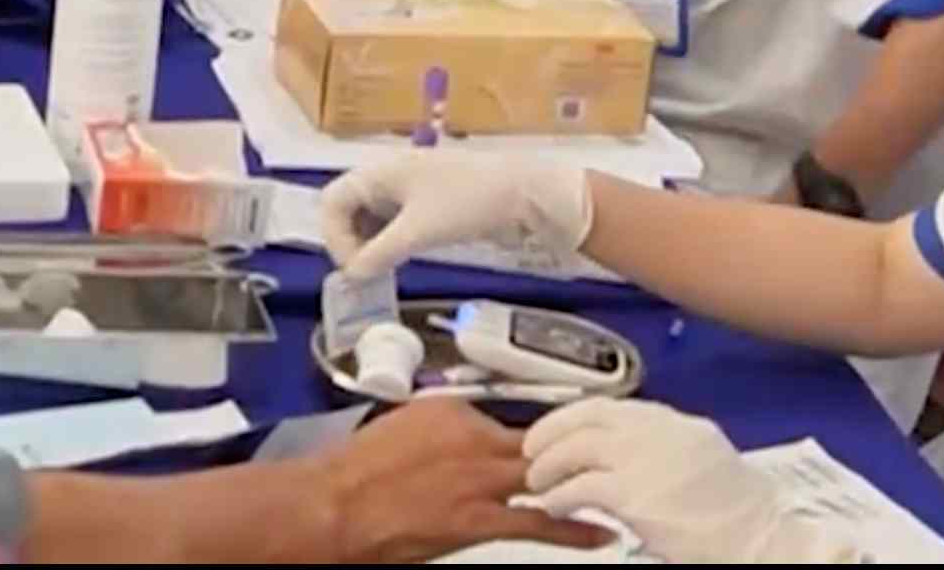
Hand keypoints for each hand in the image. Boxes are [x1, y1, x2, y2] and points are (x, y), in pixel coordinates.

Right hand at [308, 402, 615, 562]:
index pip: (509, 420)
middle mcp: (474, 435)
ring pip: (546, 474)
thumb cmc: (355, 473)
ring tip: (610, 489)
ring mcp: (481, 476)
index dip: (537, 437)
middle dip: (573, 451)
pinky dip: (575, 528)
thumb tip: (455, 447)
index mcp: (452, 409)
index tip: (557, 442)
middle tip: (606, 456)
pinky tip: (602, 533)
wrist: (333, 506)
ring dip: (579, 483)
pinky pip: (540, 519)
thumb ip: (438, 434)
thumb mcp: (400, 430)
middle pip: (541, 441)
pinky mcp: (481, 517)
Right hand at [318, 150, 594, 281]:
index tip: (355, 268)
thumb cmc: (468, 202)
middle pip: (348, 209)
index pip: (332, 201)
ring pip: (370, 218)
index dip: (334, 236)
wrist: (525, 192)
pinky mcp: (427, 202)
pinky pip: (393, 222)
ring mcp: (408, 188)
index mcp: (379, 172)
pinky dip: (388, 242)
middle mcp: (388, 176)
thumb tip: (352, 276)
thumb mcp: (420, 230)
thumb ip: (380, 254)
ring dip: (369, 245)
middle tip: (366, 274)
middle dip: (349, 242)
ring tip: (381, 272)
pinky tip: (399, 261)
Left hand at [525, 401, 857, 563]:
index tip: (557, 427)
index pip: (610, 406)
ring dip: (549, 465)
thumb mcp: (703, 459)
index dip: (574, 416)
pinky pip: (580, 487)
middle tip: (532, 449)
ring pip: (576, 448)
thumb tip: (625, 449)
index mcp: (677, 423)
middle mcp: (660, 432)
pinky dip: (560, 496)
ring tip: (538, 482)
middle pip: (587, 417)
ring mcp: (646, 460)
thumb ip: (666, 446)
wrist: (761, 541)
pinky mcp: (635, 496)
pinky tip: (554, 506)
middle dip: (551, 430)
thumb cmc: (739, 515)